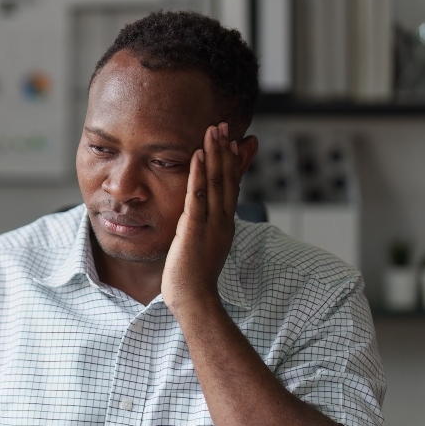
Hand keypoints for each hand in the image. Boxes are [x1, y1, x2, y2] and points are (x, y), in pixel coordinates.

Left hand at [162, 122, 248, 314]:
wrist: (194, 300)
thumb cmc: (193, 280)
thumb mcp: (202, 249)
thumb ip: (202, 231)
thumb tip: (199, 222)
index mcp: (224, 225)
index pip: (231, 187)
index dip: (232, 163)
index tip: (232, 141)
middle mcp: (222, 221)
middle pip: (228, 179)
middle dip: (226, 150)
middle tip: (224, 125)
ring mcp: (211, 223)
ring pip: (217, 182)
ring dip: (215, 154)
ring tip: (213, 129)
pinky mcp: (195, 228)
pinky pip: (198, 195)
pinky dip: (200, 173)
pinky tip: (199, 154)